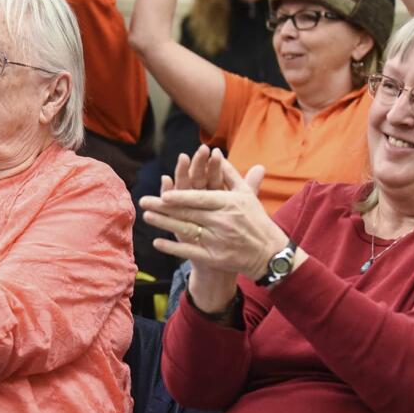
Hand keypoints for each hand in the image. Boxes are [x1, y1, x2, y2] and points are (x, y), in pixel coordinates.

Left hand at [141, 146, 279, 283]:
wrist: (268, 253)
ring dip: (165, 224)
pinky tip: (157, 242)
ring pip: (187, 231)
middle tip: (144, 202)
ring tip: (147, 217)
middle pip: (189, 214)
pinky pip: (190, 252)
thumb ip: (230, 174)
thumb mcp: (246, 195)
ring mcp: (218, 241)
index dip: (182, 197)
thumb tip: (217, 154)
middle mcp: (223, 222)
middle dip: (165, 208)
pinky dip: (173, 248)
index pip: (201, 199)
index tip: (164, 194)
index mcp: (229, 205)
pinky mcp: (215, 258)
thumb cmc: (256, 220)